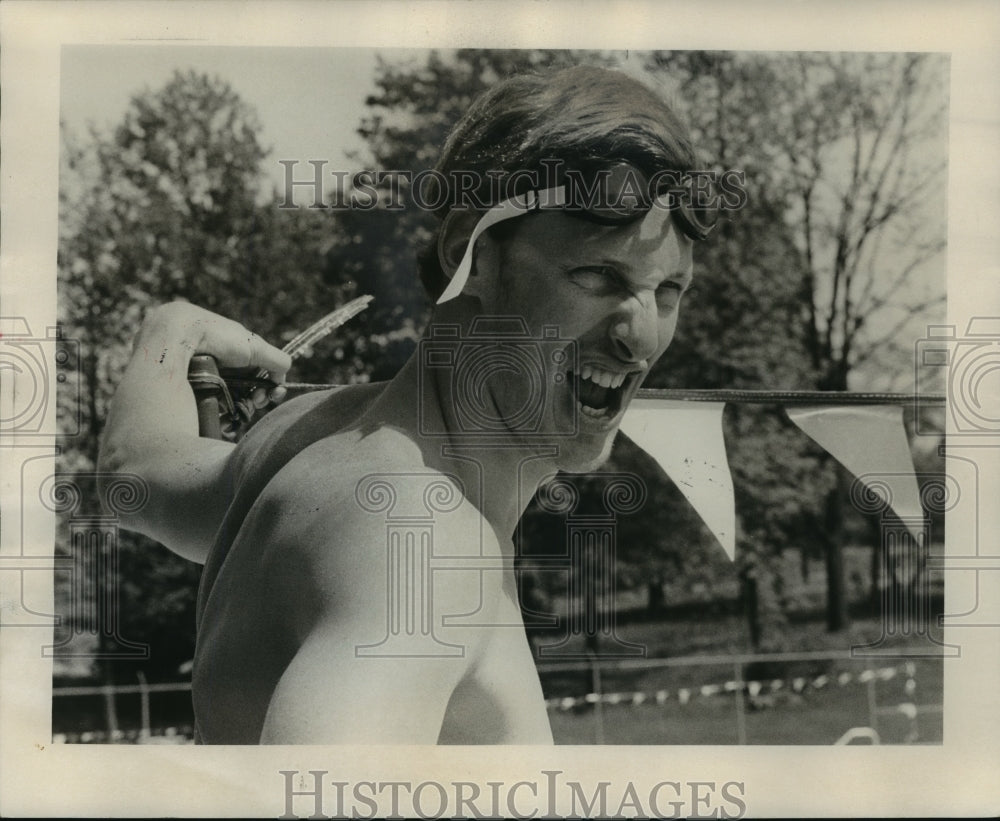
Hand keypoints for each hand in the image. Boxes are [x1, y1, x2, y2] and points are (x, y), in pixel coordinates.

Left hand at [146, 302, 291, 402]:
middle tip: (257, 402)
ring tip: (240, 410)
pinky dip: (221, 414)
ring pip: (230, 403)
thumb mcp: (255, 346)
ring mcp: (206, 380)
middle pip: (246, 392)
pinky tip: (225, 417)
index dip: (269, 387)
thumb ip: (276, 359)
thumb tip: (284, 375)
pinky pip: (211, 409)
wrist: (179, 334)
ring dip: (240, 409)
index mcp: (236, 355)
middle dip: (256, 400)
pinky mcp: (191, 392)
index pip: (258, 377)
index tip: (272, 394)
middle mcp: (221, 367)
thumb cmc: (218, 336)